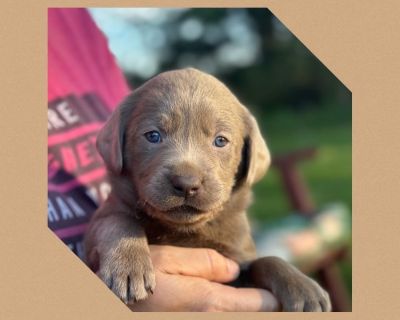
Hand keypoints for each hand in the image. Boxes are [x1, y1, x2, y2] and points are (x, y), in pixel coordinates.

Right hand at [130, 245, 279, 311]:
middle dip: (266, 310)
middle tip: (275, 301)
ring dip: (248, 312)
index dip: (272, 298)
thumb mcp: (167, 260)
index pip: (258, 304)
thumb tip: (234, 269)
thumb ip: (204, 263)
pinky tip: (229, 305)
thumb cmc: (136, 284)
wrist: (112, 303)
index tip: (279, 293)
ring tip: (256, 304)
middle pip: (253, 319)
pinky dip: (231, 313)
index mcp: (208, 302)